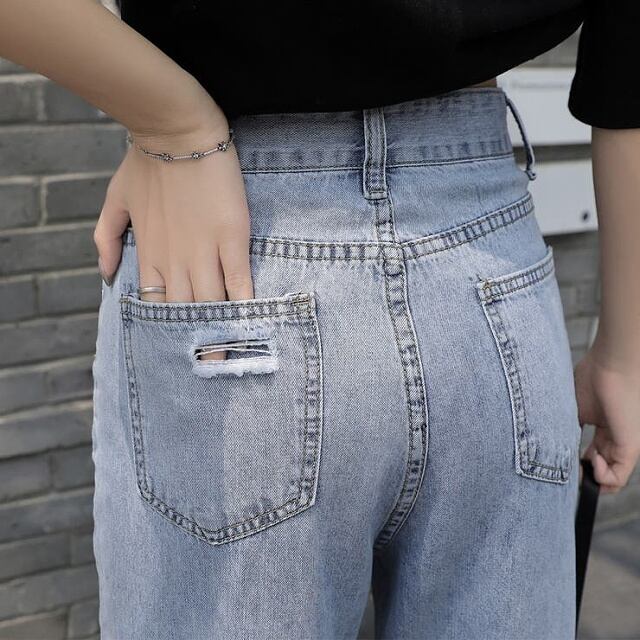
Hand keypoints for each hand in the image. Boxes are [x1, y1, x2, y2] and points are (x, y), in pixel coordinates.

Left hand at [93, 110, 252, 361]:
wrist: (176, 130)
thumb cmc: (145, 162)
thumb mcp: (114, 199)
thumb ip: (105, 239)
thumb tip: (105, 275)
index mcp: (149, 253)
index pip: (155, 303)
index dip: (166, 330)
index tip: (174, 352)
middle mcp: (175, 259)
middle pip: (184, 311)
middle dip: (193, 342)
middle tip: (205, 369)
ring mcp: (205, 249)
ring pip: (210, 302)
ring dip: (217, 332)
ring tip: (226, 358)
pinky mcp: (231, 236)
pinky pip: (238, 278)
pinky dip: (243, 302)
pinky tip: (250, 323)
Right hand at [574, 346, 639, 492]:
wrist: (611, 365)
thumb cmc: (593, 378)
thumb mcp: (573, 410)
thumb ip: (568, 430)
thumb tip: (554, 448)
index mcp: (602, 429)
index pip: (592, 457)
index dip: (576, 465)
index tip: (560, 462)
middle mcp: (614, 439)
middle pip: (601, 471)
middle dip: (582, 476)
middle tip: (568, 471)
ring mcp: (623, 445)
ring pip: (610, 480)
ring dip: (592, 480)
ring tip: (581, 464)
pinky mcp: (629, 447)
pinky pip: (616, 478)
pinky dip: (601, 478)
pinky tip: (591, 460)